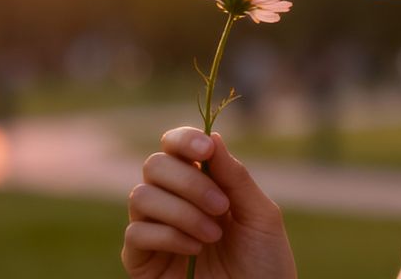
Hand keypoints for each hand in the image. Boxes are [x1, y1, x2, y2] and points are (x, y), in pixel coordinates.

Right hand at [122, 127, 296, 278]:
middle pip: (154, 165)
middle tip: (220, 206)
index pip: (175, 147)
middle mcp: (172, 201)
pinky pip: (136, 233)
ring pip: (140, 196)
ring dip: (182, 211)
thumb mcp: (260, 215)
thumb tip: (213, 135)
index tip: (205, 150)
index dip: (184, 140)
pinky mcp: (141, 260)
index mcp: (201, 184)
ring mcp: (154, 229)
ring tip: (213, 235)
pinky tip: (195, 250)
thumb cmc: (264, 264)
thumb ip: (236, 177)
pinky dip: (168, 236)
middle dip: (188, 181)